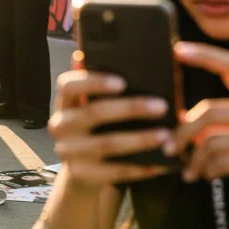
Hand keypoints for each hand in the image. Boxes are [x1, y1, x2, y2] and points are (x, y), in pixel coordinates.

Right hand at [48, 52, 172, 189]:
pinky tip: (162, 162)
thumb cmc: (95, 129)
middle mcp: (61, 125)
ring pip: (108, 144)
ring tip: (167, 135)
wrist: (82, 173)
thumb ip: (98, 84)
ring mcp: (69, 152)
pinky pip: (115, 171)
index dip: (93, 81)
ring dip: (141, 139)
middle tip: (162, 106)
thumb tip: (94, 53)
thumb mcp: (92, 106)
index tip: (122, 82)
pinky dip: (141, 166)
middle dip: (131, 108)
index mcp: (64, 103)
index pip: (68, 85)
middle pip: (94, 113)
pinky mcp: (82, 175)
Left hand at [169, 42, 228, 223]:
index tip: (178, 50)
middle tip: (169, 148)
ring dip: (194, 159)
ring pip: (211, 141)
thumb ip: (216, 120)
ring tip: (190, 169)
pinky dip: (207, 171)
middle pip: (209, 111)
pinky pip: (221, 161)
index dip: (204, 55)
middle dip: (182, 133)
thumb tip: (177, 115)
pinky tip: (206, 176)